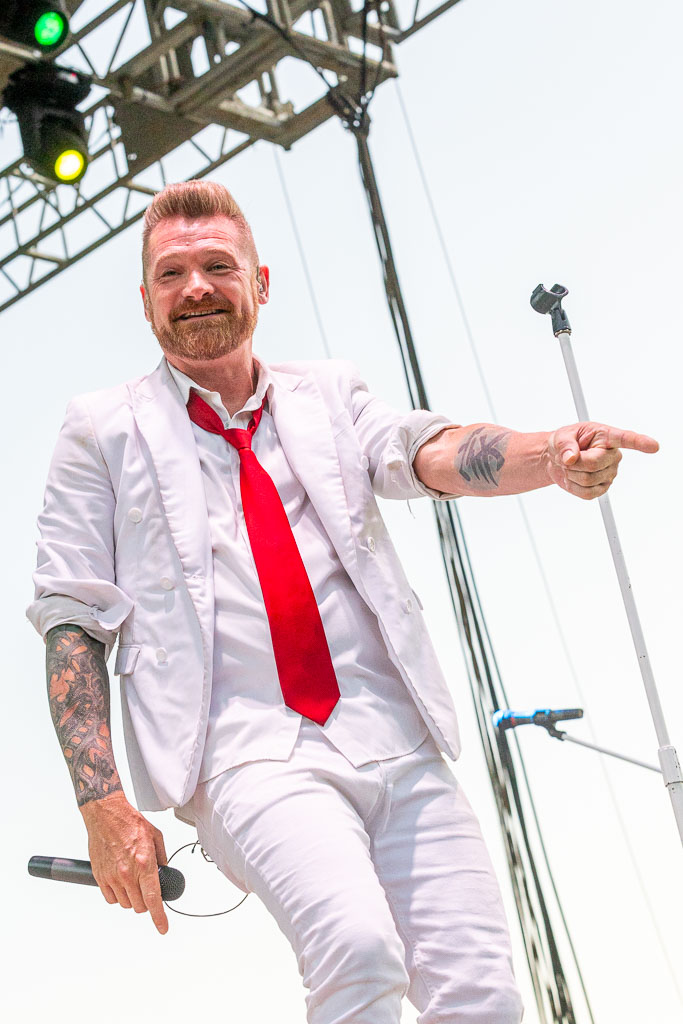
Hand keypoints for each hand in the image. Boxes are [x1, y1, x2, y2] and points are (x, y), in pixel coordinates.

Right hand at [79, 790, 168, 933]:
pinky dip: (117, 896)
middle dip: (147, 903)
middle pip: (140, 906)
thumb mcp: (155, 836)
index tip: (163, 927)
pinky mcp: (100, 877)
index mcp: (144, 863)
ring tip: (133, 882)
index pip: (153, 899)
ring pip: (125, 904)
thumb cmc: (129, 822)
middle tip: (148, 890)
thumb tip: (164, 872)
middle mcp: (127, 873)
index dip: (159, 917)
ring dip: (132, 899)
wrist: (105, 815)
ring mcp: (112, 876)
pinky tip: (121, 884)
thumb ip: (161, 858)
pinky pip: (110, 899)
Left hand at [546, 422, 658, 499]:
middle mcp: (613, 456)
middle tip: (568, 457)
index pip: (626, 439)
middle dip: (574, 463)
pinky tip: (574, 478)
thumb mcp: (560, 437)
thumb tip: (570, 458)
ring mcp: (610, 473)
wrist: (557, 459)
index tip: (653, 446)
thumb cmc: (564, 443)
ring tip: (571, 467)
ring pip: (588, 480)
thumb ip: (565, 445)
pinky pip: (586, 493)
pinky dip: (573, 487)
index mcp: (606, 437)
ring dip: (572, 474)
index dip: (640, 443)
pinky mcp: (602, 488)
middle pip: (594, 464)